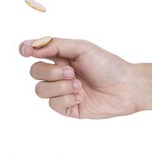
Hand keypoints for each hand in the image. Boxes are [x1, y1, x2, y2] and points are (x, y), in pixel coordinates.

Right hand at [19, 38, 137, 118]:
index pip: (35, 52)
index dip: (25, 50)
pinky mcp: (67, 107)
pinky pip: (53, 104)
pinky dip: (67, 98)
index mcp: (61, 56)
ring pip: (40, 89)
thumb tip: (33, 46)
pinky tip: (82, 96)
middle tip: (71, 72)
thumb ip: (56, 45)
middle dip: (50, 72)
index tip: (25, 52)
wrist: (125, 87)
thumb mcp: (82, 48)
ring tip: (79, 85)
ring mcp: (61, 90)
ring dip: (60, 87)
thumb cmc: (106, 64)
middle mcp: (58, 72)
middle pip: (35, 71)